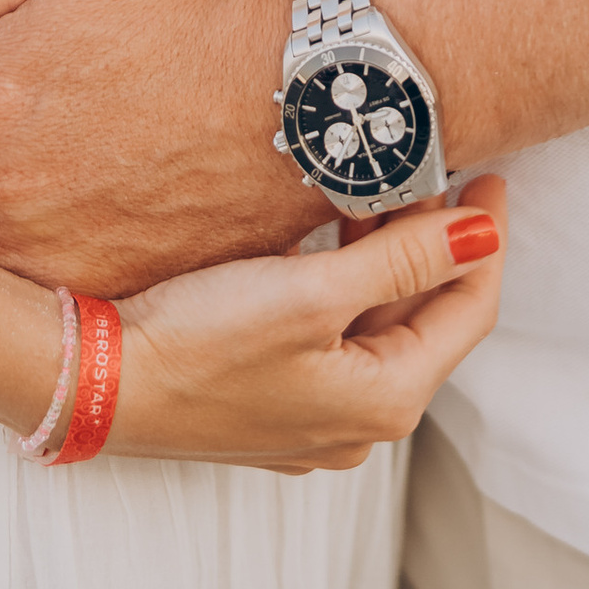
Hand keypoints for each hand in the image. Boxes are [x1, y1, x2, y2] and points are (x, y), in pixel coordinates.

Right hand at [115, 181, 505, 469]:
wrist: (98, 384)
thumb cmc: (201, 343)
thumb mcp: (314, 292)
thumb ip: (406, 261)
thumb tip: (485, 235)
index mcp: (385, 402)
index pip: (470, 311)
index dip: (486, 238)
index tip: (490, 175)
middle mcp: (358, 423)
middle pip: (425, 317)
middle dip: (432, 241)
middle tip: (428, 165)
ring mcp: (313, 417)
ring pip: (377, 323)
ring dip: (385, 257)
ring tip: (378, 185)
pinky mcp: (272, 401)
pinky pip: (334, 335)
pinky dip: (344, 282)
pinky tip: (326, 233)